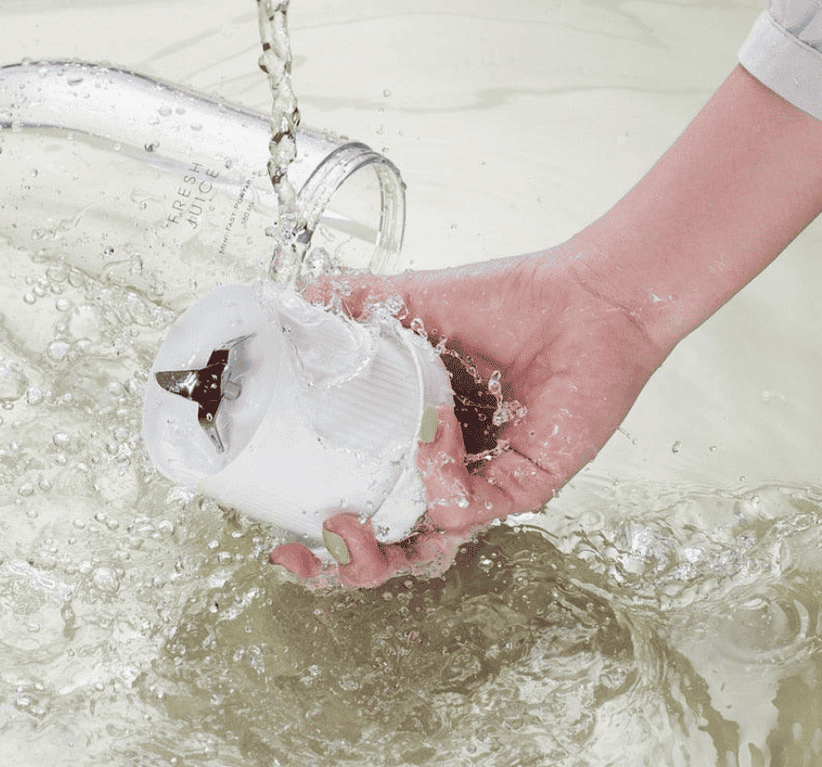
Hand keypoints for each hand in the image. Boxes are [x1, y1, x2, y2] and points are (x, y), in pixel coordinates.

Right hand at [270, 248, 665, 585]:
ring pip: (428, 548)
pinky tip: (432, 427)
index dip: (321, 529)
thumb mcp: (419, 301)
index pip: (365, 499)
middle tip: (301, 556)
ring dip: (380, 550)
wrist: (584, 297)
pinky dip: (438, 474)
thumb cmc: (511, 300)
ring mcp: (484, 483)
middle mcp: (449, 470)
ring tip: (347, 526)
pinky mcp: (524, 486)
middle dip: (341, 566)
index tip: (278, 538)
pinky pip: (470, 507)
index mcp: (417, 438)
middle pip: (391, 546)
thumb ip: (359, 302)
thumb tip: (299, 298)